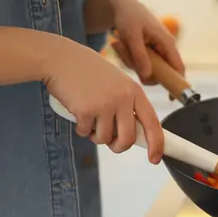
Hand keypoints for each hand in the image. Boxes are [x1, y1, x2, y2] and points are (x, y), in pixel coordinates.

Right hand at [44, 41, 163, 163]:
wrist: (60, 58)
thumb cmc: (88, 71)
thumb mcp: (117, 82)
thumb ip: (127, 104)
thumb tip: (132, 134)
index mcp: (135, 91)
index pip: (153, 123)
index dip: (156, 144)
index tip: (155, 158)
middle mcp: (123, 98)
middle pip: (128, 138)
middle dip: (119, 146)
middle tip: (112, 144)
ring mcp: (105, 104)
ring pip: (105, 138)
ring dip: (96, 135)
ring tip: (90, 118)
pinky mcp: (86, 110)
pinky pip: (86, 133)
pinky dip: (81, 129)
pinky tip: (77, 111)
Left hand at [107, 0, 184, 84]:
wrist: (122, 6)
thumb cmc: (129, 17)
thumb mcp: (132, 36)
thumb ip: (140, 56)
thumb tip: (148, 76)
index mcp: (167, 43)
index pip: (178, 68)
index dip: (178, 84)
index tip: (171, 99)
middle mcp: (165, 49)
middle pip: (157, 72)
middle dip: (139, 67)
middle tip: (125, 52)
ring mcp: (156, 51)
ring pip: (146, 69)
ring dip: (131, 61)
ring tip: (120, 44)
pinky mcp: (147, 53)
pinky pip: (139, 64)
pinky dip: (128, 58)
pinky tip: (121, 45)